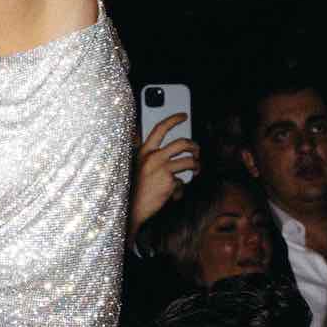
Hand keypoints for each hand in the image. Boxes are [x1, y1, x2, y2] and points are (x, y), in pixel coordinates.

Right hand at [130, 113, 197, 232]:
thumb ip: (148, 156)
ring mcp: (162, 169)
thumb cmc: (133, 190)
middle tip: (197, 152)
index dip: (173, 119)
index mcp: (144, 152)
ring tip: (196, 171)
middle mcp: (153, 157)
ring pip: (189, 161)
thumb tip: (159, 148)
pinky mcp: (169, 182)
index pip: (160, 128)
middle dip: (194, 146)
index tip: (183, 116)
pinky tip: (173, 196)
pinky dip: (180, 191)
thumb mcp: (137, 167)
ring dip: (197, 166)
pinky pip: (183, 183)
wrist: (129, 210)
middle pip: (182, 143)